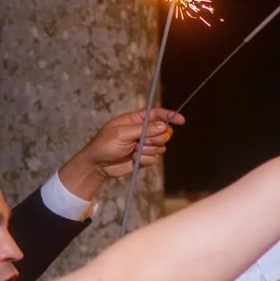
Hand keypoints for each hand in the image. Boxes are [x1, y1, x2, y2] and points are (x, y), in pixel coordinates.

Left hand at [56, 106, 183, 202]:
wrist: (98, 165)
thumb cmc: (104, 144)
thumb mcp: (122, 133)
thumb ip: (144, 129)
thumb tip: (164, 126)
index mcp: (135, 120)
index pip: (157, 115)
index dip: (170, 116)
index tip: (181, 120)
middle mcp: (142, 131)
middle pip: (163, 132)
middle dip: (156, 138)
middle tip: (141, 141)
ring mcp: (144, 144)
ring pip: (160, 147)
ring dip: (147, 150)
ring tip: (132, 150)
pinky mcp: (144, 157)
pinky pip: (154, 158)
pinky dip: (144, 159)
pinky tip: (132, 158)